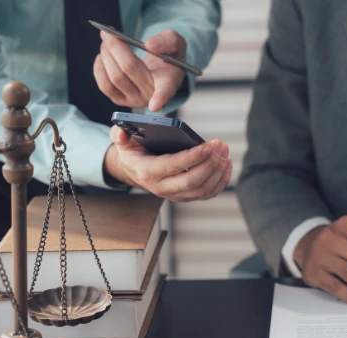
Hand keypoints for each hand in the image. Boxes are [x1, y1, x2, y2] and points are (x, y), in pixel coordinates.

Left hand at [94, 29, 187, 111]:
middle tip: (109, 33)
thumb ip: (169, 40)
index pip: (165, 91)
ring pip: (114, 77)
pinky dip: (99, 68)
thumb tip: (150, 45)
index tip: (155, 105)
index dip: (160, 98)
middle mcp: (152, 95)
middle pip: (128, 69)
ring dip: (106, 56)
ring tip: (106, 43)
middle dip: (115, 47)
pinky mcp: (121, 101)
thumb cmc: (168, 57)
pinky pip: (105, 86)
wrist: (159, 71)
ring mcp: (135, 100)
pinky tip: (103, 57)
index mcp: (168, 82)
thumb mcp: (177, 44)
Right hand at [103, 125, 231, 201]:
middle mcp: (162, 188)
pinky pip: (208, 193)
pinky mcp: (187, 196)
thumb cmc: (133, 151)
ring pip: (203, 189)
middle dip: (210, 164)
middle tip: (219, 146)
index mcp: (147, 172)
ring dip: (218, 171)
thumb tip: (121, 132)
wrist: (135, 170)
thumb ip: (119, 134)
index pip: (173, 167)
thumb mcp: (122, 140)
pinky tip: (227, 164)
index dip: (193, 157)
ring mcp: (176, 195)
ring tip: (224, 150)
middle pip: (192, 182)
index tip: (208, 145)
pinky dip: (221, 180)